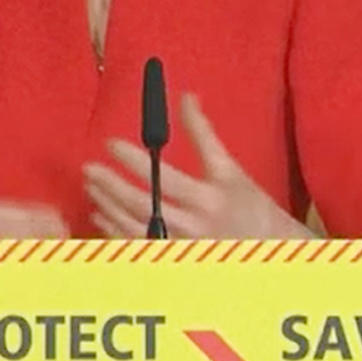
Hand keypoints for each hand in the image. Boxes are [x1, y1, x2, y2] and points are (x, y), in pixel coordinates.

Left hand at [82, 93, 316, 240]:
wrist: (271, 251)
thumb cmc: (251, 207)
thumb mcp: (230, 169)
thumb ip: (204, 135)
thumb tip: (186, 97)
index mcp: (210, 199)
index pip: (163, 178)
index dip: (133, 160)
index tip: (111, 144)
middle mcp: (194, 227)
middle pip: (142, 206)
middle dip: (111, 186)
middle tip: (90, 168)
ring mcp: (182, 249)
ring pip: (134, 229)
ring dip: (108, 206)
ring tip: (92, 186)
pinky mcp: (174, 263)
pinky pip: (137, 249)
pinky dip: (114, 232)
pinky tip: (101, 215)